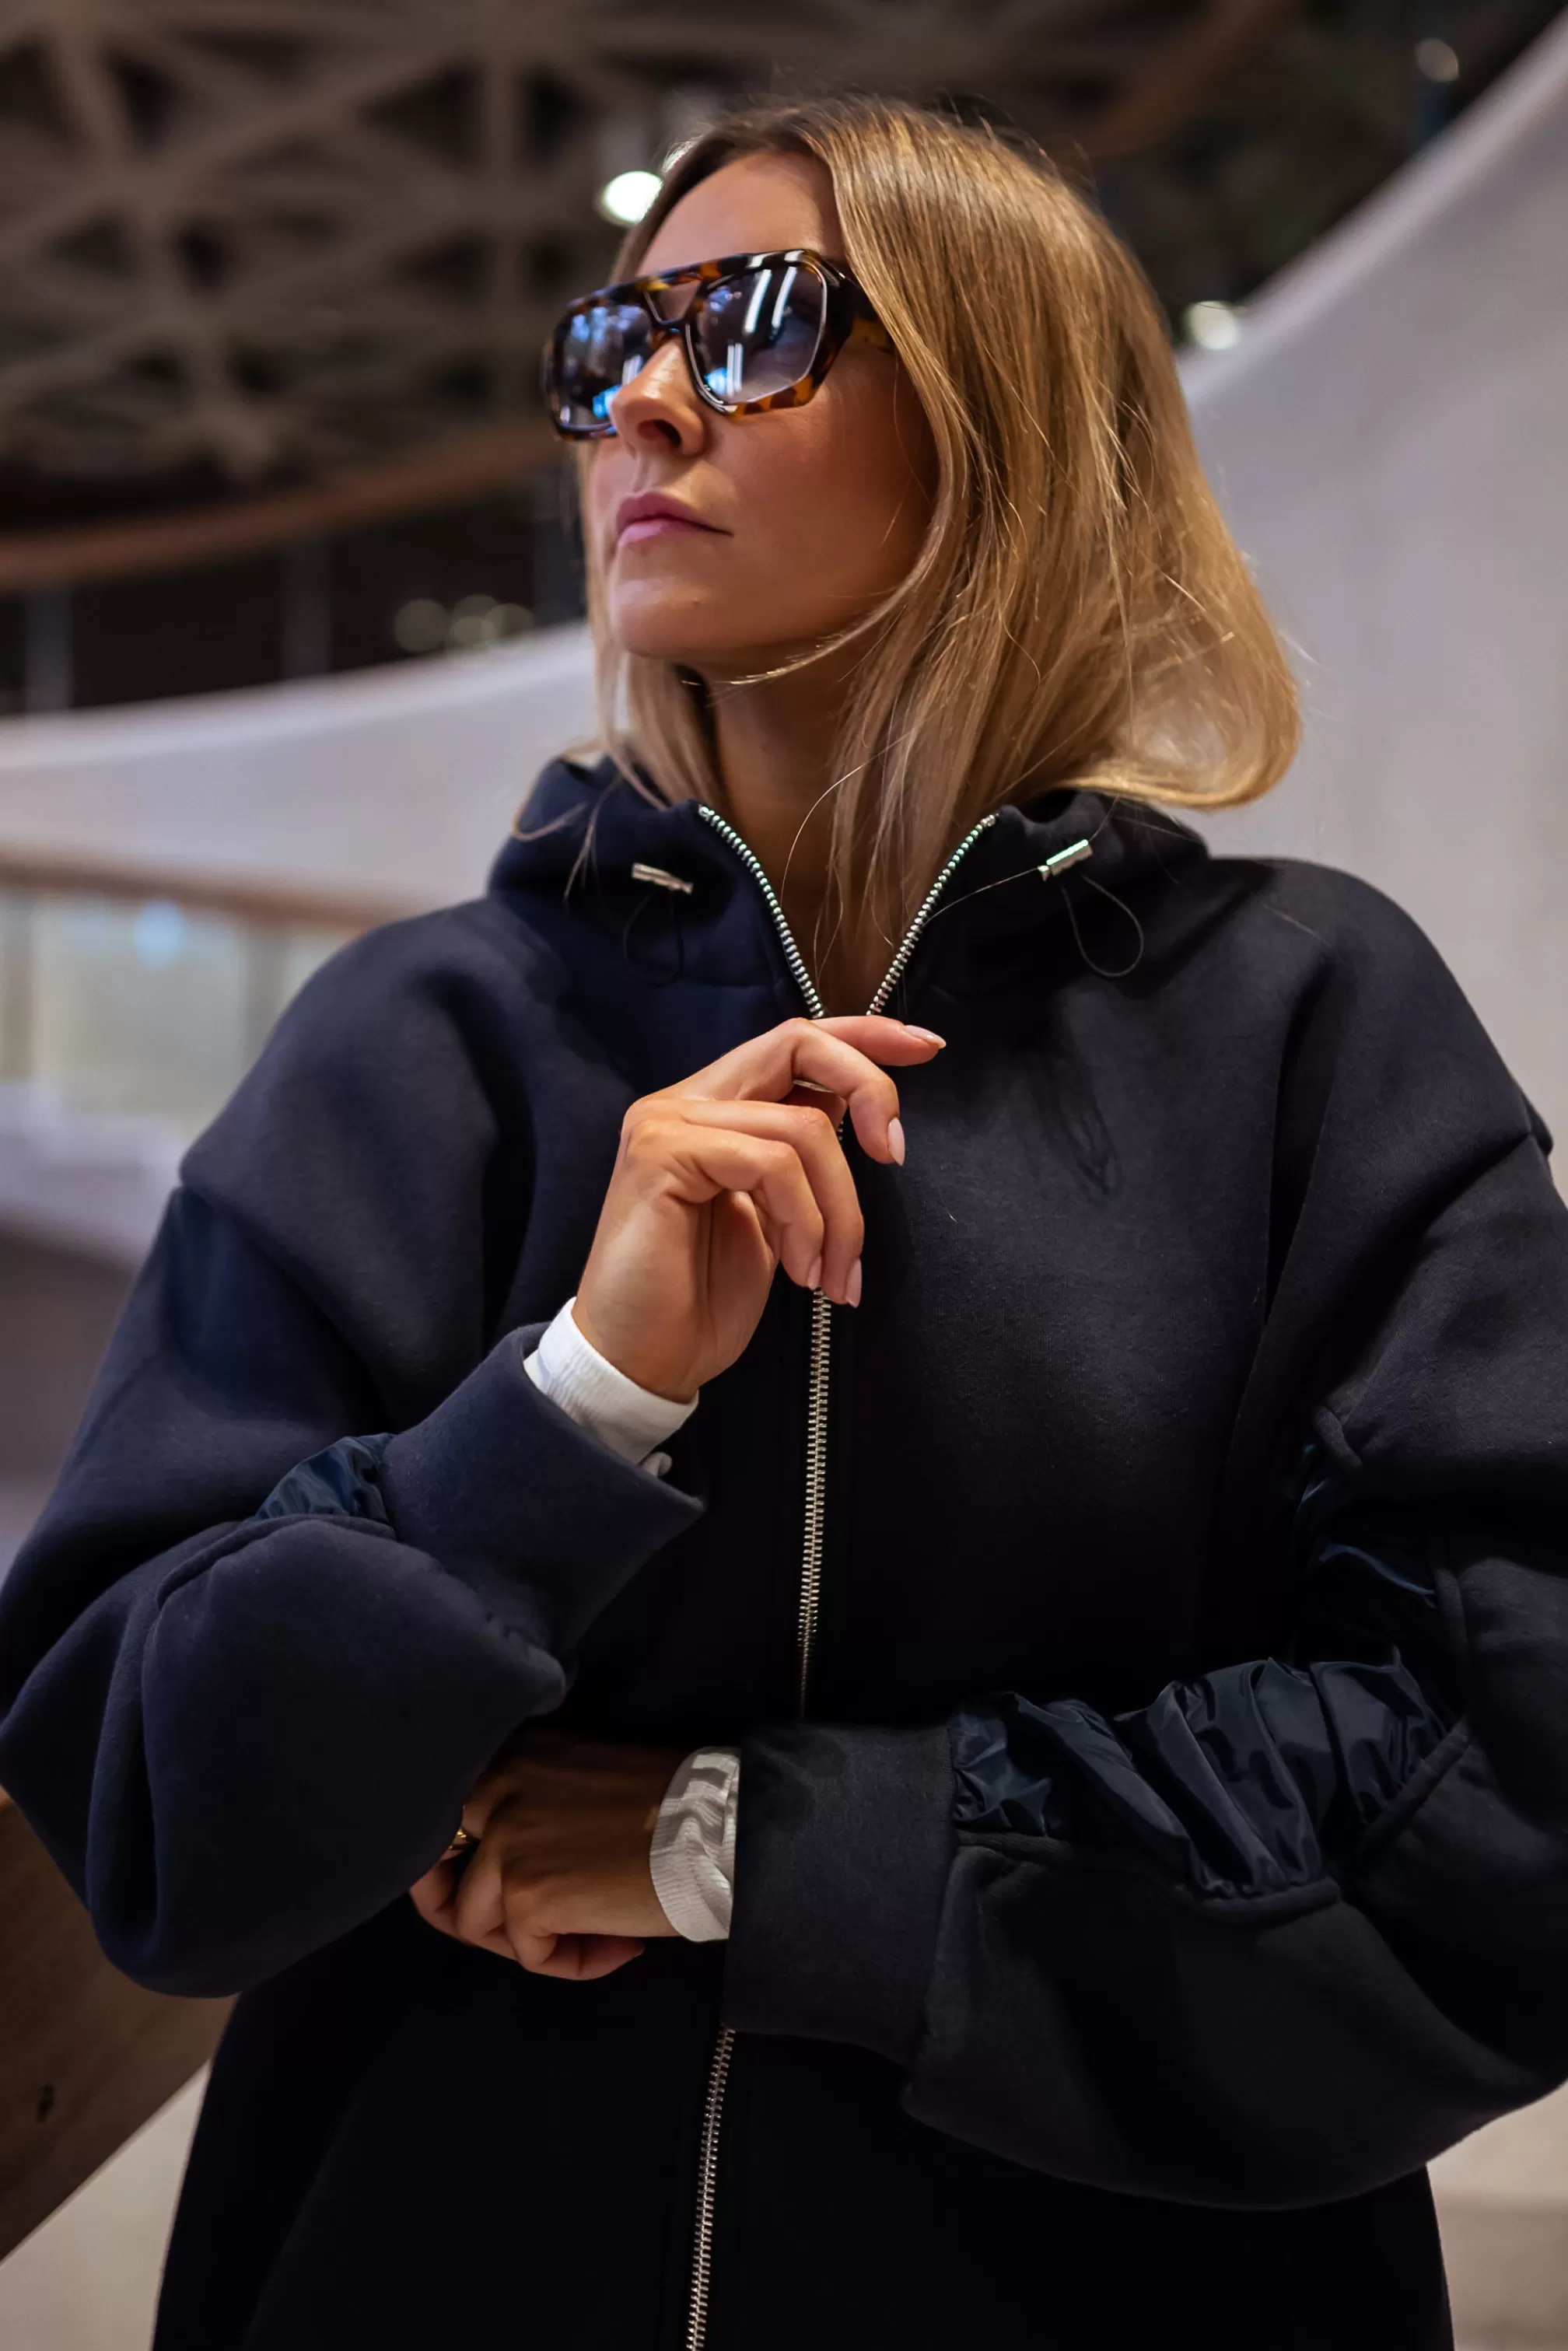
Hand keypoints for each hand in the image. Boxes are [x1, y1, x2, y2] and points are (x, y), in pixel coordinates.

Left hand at [408, 1727, 688, 1980]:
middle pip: (435, 1872)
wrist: (720, 1827)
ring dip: (536, 1943)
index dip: (459, 1866)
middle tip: (526, 1934)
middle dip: (467, 1913)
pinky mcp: (525, 1893)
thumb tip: (506, 1869)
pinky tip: (622, 1946)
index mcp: (512, 1753)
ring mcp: (504, 1842)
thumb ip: (535, 1805)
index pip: (447, 1818)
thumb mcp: (584, 1776)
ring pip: (479, 1923)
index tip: (489, 1892)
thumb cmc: (674, 1804)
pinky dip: (572, 1963)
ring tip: (600, 1935)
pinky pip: (529, 1954)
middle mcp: (496, 1786)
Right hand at [573, 1013, 943, 1400]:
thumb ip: (801, 1160)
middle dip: (869, 1086)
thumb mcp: (775, 1219)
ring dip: (841, 1211)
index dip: (866, 1036)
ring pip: (802, 1128)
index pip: (796, 1042)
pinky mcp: (661, 1154)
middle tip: (895, 1155)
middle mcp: (686, 1101)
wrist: (641, 1362)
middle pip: (798, 1043)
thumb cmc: (703, 1301)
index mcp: (715, 1110)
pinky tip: (800, 1271)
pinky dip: (805, 1221)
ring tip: (834, 1274)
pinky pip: (771, 1164)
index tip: (928, 1047)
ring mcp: (668, 1123)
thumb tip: (863, 1119)